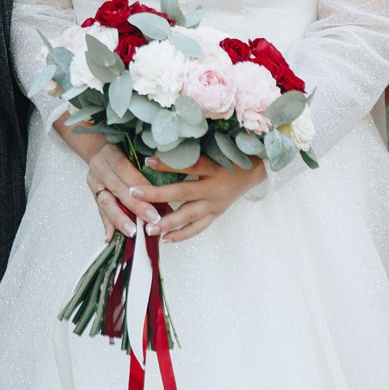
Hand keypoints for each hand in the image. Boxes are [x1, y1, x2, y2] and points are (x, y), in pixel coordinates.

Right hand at [82, 142, 160, 238]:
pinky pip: (99, 210)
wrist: (95, 148)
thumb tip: (165, 187)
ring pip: (106, 203)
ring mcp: (94, 183)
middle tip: (152, 220)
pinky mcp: (93, 194)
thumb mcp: (132, 150)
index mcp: (112, 155)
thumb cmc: (119, 148)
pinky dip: (106, 224)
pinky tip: (109, 237)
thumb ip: (144, 166)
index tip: (160, 202)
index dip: (144, 189)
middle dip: (136, 207)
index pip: (129, 174)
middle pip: (119, 190)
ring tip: (132, 232)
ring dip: (120, 220)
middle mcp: (100, 170)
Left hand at [127, 154, 267, 243]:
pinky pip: (197, 228)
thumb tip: (160, 150)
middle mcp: (213, 188)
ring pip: (188, 216)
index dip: (168, 164)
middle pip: (183, 193)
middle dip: (157, 195)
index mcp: (213, 168)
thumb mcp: (213, 151)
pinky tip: (165, 239)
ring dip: (167, 223)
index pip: (189, 165)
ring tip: (148, 229)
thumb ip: (190, 153)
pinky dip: (181, 235)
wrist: (252, 172)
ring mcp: (215, 205)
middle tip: (135, 195)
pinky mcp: (215, 215)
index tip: (147, 160)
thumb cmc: (228, 158)